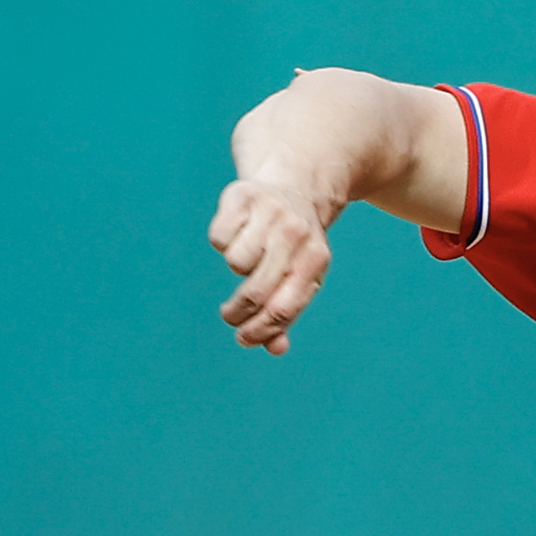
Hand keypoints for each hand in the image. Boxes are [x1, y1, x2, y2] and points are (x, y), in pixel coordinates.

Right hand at [209, 179, 332, 354]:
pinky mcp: (244, 196)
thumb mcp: (302, 277)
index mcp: (316, 260)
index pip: (283, 308)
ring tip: (247, 258)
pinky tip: (238, 233)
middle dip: (237, 312)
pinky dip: (223, 241)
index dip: (259, 331)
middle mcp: (297, 235)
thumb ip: (287, 313)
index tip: (243, 338)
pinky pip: (220, 237)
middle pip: (256, 291)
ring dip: (236, 268)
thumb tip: (274, 348)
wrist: (296, 187)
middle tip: (231, 315)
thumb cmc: (296, 246)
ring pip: (236, 262)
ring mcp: (272, 212)